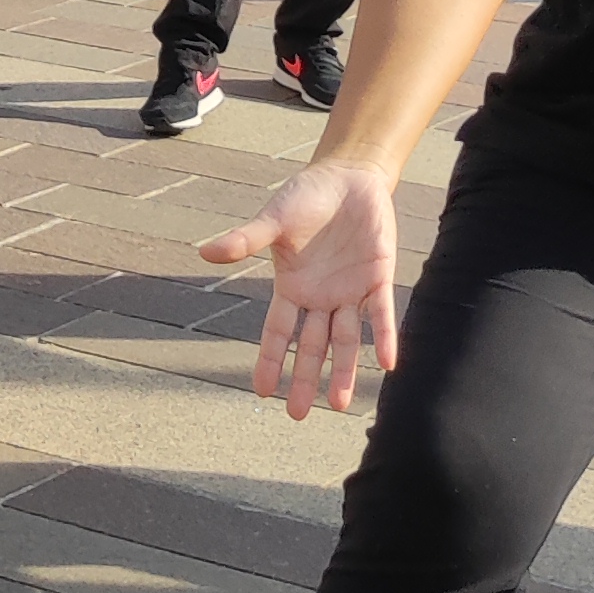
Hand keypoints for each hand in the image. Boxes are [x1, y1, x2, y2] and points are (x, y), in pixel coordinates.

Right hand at [201, 160, 401, 419]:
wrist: (349, 178)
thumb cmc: (306, 198)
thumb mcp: (273, 219)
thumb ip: (245, 239)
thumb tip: (204, 253)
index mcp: (291, 287)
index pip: (277, 332)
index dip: (270, 360)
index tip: (262, 391)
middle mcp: (320, 297)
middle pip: (311, 345)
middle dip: (305, 379)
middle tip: (299, 415)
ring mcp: (349, 291)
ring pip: (345, 340)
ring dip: (343, 370)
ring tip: (339, 404)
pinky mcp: (377, 278)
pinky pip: (381, 314)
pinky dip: (385, 337)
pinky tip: (389, 362)